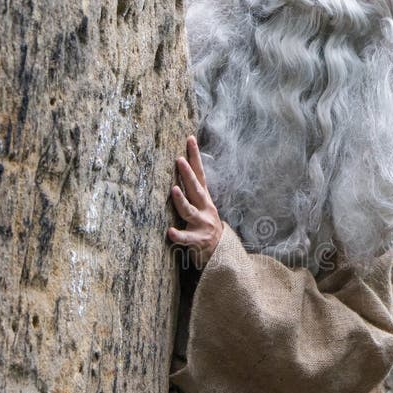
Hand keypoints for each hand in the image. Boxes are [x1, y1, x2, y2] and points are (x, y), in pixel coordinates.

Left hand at [168, 136, 222, 267]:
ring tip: (173, 190)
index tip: (190, 139)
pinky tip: (170, 232)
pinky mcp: (198, 241)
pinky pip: (186, 238)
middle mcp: (205, 209)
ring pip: (190, 211)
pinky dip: (179, 235)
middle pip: (196, 189)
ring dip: (182, 200)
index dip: (195, 157)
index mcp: (204, 199)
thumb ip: (193, 191)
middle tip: (179, 160)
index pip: (200, 174)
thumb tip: (181, 168)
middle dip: (188, 174)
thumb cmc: (206, 227)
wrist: (222, 253)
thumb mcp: (203, 206)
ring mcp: (202, 224)